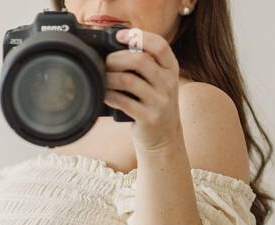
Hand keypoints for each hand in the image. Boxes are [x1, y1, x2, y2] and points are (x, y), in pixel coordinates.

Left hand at [104, 29, 182, 153]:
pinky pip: (123, 102)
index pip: (159, 46)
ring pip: (129, 81)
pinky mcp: (148, 118)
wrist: (164, 138)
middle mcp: (169, 84)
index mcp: (171, 69)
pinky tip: (104, 94)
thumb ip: (147, 65)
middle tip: (106, 62)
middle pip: (140, 60)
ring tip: (103, 77)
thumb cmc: (155, 105)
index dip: (138, 37)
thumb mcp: (160, 81)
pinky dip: (110, 96)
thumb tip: (117, 47)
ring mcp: (160, 102)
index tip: (120, 36)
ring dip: (110, 77)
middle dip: (117, 58)